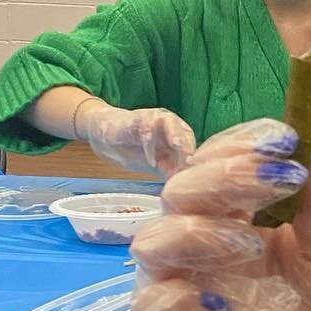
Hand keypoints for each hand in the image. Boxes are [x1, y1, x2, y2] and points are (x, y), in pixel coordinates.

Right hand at [77, 100, 195, 176]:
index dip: (200, 161)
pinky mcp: (137, 119)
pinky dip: (150, 145)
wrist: (106, 134)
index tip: (204, 178)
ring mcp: (155, 120)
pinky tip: (151, 161)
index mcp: (180, 135)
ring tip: (184, 154)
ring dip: (178, 138)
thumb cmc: (135, 149)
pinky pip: (146, 129)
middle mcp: (171, 125)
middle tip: (198, 166)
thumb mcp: (157, 164)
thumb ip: (172, 172)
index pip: (195, 147)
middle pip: (188, 134)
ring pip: (172, 125)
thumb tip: (190, 191)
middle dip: (193, 150)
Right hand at [129, 119, 310, 310]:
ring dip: (197, 232)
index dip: (244, 144)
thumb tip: (310, 140)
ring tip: (250, 244)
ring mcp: (186, 282)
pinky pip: (150, 305)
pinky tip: (219, 303)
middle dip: (224, 175)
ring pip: (152, 240)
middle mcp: (204, 237)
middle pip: (180, 188)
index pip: (220, 158)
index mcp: (242, 208)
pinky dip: (177, 297)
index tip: (285, 140)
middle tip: (278, 179)